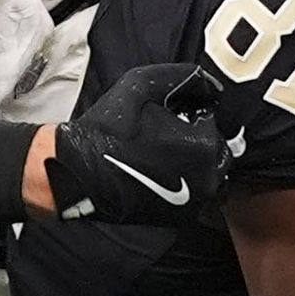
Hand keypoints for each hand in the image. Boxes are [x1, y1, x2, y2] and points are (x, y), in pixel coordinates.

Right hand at [43, 61, 226, 223]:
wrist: (79, 175)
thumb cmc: (108, 131)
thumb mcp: (142, 85)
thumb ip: (184, 78)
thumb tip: (212, 85)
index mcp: (202, 145)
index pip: (210, 119)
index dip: (187, 113)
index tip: (163, 116)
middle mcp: (207, 177)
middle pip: (216, 148)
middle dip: (196, 139)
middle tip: (164, 135)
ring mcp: (195, 202)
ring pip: (209, 173)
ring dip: (194, 161)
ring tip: (161, 154)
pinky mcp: (180, 217)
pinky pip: (196, 194)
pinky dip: (185, 182)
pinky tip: (157, 173)